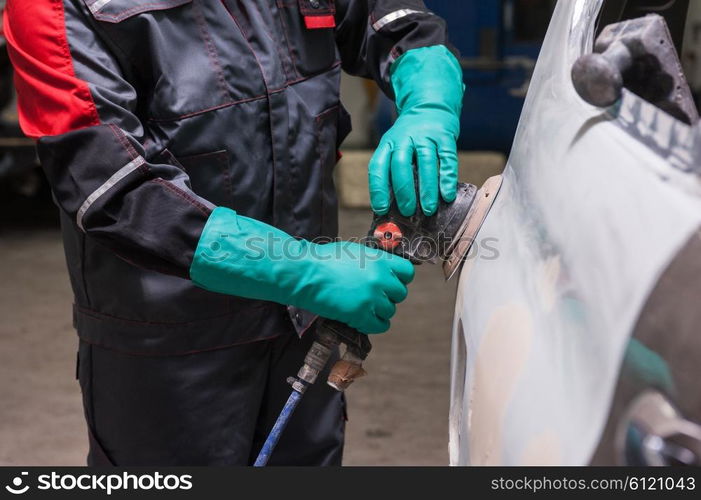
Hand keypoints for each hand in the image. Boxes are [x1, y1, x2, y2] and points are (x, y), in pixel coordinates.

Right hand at [190, 208, 414, 333]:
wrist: (305, 273)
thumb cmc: (324, 260)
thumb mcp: (355, 252)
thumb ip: (373, 261)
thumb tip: (384, 270)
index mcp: (380, 260)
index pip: (407, 272)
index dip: (400, 278)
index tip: (391, 282)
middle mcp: (380, 279)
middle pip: (400, 294)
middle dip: (388, 296)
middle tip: (373, 297)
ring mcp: (371, 298)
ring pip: (390, 311)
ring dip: (379, 311)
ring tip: (364, 308)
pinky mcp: (360, 314)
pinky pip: (380, 325)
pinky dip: (373, 324)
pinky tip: (363, 320)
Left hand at [369, 45, 463, 216]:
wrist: (430, 104)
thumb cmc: (411, 135)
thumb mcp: (395, 146)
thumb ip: (393, 170)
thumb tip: (392, 205)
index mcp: (388, 144)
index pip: (378, 166)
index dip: (378, 189)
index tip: (381, 209)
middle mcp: (405, 138)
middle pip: (401, 165)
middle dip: (404, 191)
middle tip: (407, 211)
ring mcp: (426, 136)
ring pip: (425, 163)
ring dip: (427, 189)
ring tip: (428, 209)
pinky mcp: (445, 137)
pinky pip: (447, 159)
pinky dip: (447, 178)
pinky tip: (447, 194)